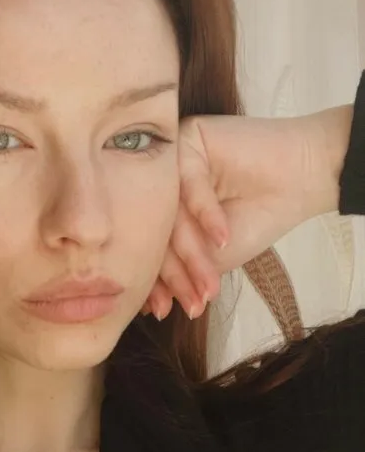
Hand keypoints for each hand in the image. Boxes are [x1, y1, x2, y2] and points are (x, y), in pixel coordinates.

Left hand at [143, 107, 344, 319]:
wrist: (302, 178)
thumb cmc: (258, 216)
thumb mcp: (214, 255)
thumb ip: (183, 270)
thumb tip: (148, 306)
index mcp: (158, 209)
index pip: (151, 247)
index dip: (158, 283)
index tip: (164, 312)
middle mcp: (158, 184)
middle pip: (158, 232)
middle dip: (177, 274)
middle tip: (193, 302)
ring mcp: (172, 161)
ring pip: (172, 214)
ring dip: (193, 254)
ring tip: (209, 283)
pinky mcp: (190, 139)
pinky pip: (190, 185)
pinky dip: (208, 216)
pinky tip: (223, 239)